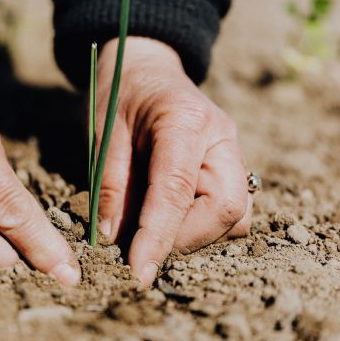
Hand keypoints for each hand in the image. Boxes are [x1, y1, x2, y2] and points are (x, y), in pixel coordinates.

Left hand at [96, 37, 251, 285]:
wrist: (146, 68)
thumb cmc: (119, 94)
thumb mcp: (104, 133)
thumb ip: (110, 184)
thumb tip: (113, 238)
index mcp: (185, 120)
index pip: (177, 190)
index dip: (158, 237)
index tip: (138, 272)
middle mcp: (221, 137)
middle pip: (226, 209)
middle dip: (184, 239)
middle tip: (143, 245)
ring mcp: (232, 151)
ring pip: (236, 216)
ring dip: (196, 235)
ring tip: (155, 228)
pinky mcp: (231, 165)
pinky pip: (231, 210)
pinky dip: (203, 225)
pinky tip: (172, 216)